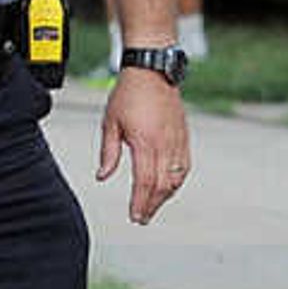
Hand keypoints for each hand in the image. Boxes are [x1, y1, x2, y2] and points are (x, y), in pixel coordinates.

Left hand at [96, 66, 192, 224]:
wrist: (151, 70)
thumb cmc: (127, 94)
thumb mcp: (110, 122)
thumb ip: (108, 153)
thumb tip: (102, 177)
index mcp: (145, 141)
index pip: (144, 181)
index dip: (140, 202)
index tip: (135, 216)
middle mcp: (165, 143)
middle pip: (162, 185)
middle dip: (152, 205)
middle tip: (142, 218)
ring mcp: (177, 140)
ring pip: (176, 178)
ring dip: (165, 196)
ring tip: (152, 206)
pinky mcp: (183, 135)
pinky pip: (184, 165)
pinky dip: (177, 181)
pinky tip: (168, 187)